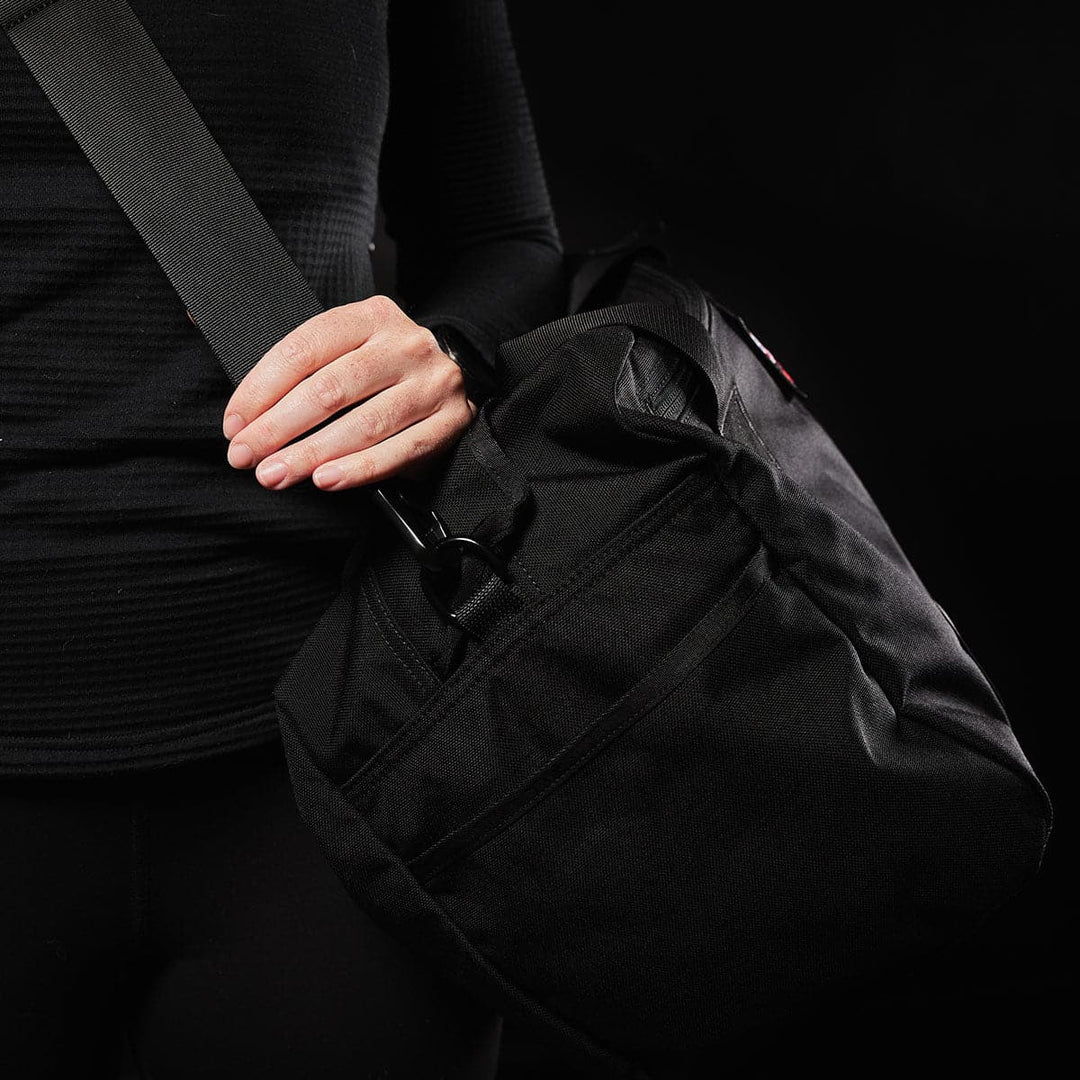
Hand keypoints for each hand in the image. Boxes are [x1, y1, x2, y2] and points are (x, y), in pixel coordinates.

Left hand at [221, 295, 477, 490]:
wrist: (464, 368)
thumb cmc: (387, 364)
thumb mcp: (349, 340)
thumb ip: (296, 353)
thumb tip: (196, 320)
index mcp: (370, 317)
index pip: (304, 349)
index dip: (261, 388)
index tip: (234, 423)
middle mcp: (403, 346)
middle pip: (331, 388)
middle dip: (278, 427)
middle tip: (246, 457)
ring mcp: (430, 385)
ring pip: (364, 422)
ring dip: (313, 454)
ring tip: (276, 474)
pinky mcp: (449, 422)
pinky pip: (401, 450)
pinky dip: (361, 469)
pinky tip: (328, 479)